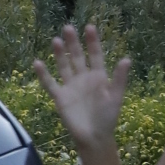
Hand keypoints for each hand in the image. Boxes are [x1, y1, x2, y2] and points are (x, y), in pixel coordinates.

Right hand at [32, 20, 130, 147]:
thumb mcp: (116, 97)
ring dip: (59, 54)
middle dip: (73, 43)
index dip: (93, 42)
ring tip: (55, 40)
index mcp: (99, 76)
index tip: (90, 27)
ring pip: (63, 66)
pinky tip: (37, 63)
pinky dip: (44, 74)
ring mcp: (70, 86)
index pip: (95, 55)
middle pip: (77, 56)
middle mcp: (83, 78)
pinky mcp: (60, 97)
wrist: (94, 137)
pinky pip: (50, 83)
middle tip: (68, 28)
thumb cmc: (108, 117)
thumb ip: (120, 78)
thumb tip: (126, 59)